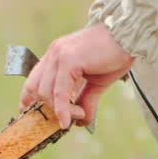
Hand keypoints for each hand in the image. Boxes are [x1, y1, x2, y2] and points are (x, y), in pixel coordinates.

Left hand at [20, 23, 135, 129]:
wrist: (129, 37)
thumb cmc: (115, 55)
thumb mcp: (96, 83)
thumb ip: (85, 100)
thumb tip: (81, 121)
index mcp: (56, 55)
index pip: (33, 81)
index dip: (28, 101)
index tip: (32, 117)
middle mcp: (53, 53)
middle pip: (36, 90)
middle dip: (48, 111)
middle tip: (67, 120)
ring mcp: (59, 55)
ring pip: (46, 93)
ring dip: (61, 111)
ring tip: (79, 115)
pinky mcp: (68, 60)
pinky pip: (59, 92)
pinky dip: (62, 110)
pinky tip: (67, 120)